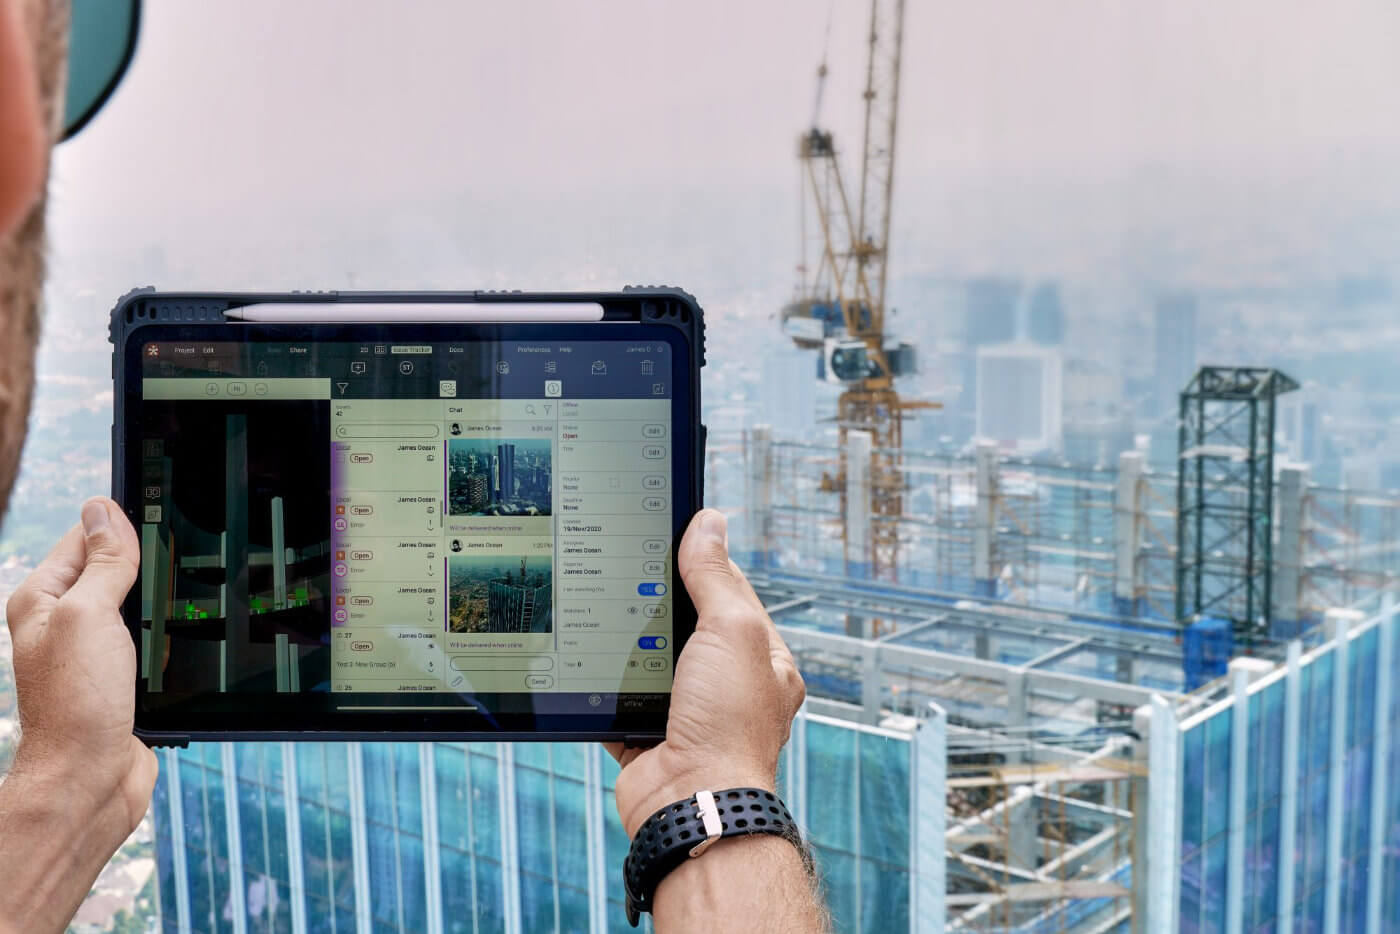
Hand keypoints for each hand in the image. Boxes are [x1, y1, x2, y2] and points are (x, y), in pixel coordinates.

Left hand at [4, 497, 156, 838]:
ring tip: (183, 599)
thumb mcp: (90, 615)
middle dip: (147, 562)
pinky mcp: (120, 679)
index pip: (83, 538)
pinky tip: (184, 634)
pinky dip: (168, 635)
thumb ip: (102, 562)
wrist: (90, 781)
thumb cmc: (77, 704)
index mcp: (42, 600)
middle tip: (180, 559)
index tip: (161, 511)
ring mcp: (92, 652)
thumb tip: (104, 509)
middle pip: (112, 569)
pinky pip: (150, 640)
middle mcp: (64, 623)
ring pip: (136, 606)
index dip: (122, 524)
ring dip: (160, 602)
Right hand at [606, 509, 804, 836]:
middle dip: (659, 602)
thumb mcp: (731, 630)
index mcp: (764, 660)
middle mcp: (730, 687)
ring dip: (629, 642)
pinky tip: (589, 662)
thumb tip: (708, 523)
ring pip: (651, 660)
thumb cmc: (729, 725)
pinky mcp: (649, 736)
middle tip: (629, 567)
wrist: (691, 802)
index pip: (733, 594)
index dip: (704, 563)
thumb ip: (715, 577)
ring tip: (605, 608)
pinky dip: (605, 684)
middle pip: (688, 625)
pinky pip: (620, 699)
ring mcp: (689, 712)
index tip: (673, 534)